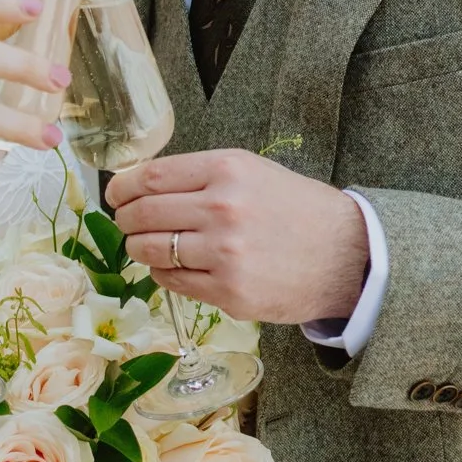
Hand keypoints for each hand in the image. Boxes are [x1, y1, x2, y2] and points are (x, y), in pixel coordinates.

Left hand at [105, 149, 369, 326]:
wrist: (346, 254)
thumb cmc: (297, 209)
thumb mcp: (252, 172)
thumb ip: (202, 177)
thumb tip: (143, 185)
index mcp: (226, 169)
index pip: (151, 176)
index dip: (123, 187)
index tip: (115, 194)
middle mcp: (222, 208)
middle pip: (144, 212)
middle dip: (125, 218)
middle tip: (124, 222)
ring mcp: (223, 253)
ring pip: (152, 249)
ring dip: (138, 247)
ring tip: (142, 245)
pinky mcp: (229, 292)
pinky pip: (173, 281)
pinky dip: (162, 273)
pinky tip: (170, 267)